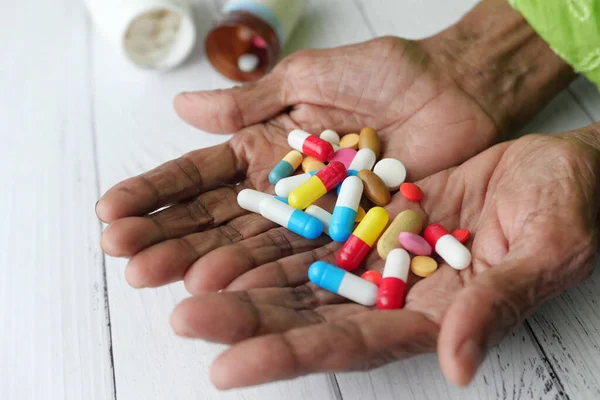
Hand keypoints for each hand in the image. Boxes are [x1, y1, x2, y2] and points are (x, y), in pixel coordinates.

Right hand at [96, 35, 500, 288]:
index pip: (199, 177)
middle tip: (126, 256)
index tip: (111, 212)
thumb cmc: (385, 73)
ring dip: (206, 261)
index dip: (156, 194)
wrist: (456, 88)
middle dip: (169, 236)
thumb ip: (250, 99)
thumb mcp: (308, 78)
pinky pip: (306, 256)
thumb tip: (182, 106)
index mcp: (265, 150)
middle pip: (217, 219)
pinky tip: (229, 287)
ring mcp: (315, 217)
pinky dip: (267, 272)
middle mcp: (283, 191)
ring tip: (161, 277)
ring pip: (253, 244)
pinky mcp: (351, 236)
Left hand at [169, 131, 598, 388]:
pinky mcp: (368, 214)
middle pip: (306, 314)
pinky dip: (270, 232)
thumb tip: (459, 366)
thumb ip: (496, 307)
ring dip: (242, 277)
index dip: (289, 357)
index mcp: (428, 317)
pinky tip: (228, 235)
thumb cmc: (566, 208)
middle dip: (243, 320)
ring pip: (297, 271)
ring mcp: (374, 253)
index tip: (229, 369)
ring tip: (183, 280)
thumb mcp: (544, 252)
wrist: (554, 164)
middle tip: (184, 316)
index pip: (348, 345)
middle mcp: (390, 292)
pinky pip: (311, 226)